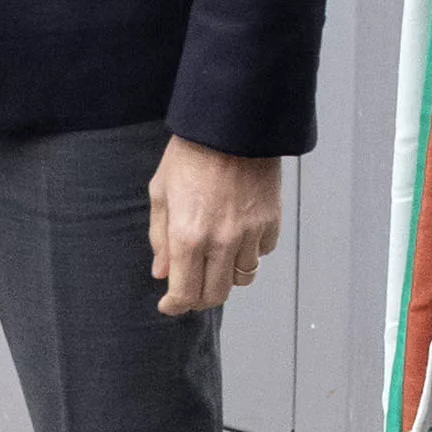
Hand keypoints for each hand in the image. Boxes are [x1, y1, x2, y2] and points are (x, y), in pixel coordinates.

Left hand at [147, 139, 283, 316]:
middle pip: (216, 294)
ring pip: (242, 277)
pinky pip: (262, 253)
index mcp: (188, 236)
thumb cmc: (190, 155)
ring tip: (215, 259)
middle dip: (200, 298)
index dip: (175, 306)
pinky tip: (238, 236)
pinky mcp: (271, 222)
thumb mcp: (161, 193)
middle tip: (191, 288)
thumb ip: (160, 238)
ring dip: (226, 275)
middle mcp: (221, 241)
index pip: (185, 293)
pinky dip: (250, 253)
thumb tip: (162, 273)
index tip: (169, 304)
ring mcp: (250, 233)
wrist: (232, 125)